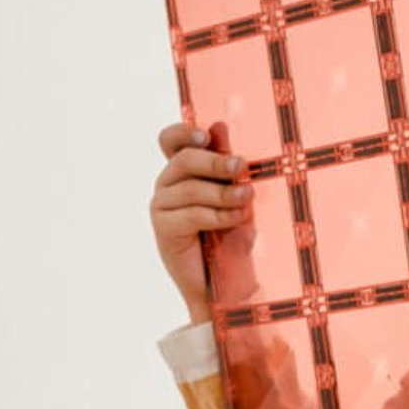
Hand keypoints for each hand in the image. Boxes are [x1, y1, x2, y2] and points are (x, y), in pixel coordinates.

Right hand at [149, 122, 253, 321]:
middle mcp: (167, 185)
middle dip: (214, 162)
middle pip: (182, 161)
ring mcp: (161, 207)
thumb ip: (227, 165)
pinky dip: (217, 215)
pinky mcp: (164, 230)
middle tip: (241, 167)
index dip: (183, 132)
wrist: (228, 283)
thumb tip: (219, 125)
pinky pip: (190, 215)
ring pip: (190, 189)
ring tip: (247, 200)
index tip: (206, 135)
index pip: (170, 140)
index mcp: (183, 171)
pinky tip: (237, 218)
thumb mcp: (236, 196)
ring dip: (223, 193)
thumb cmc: (233, 236)